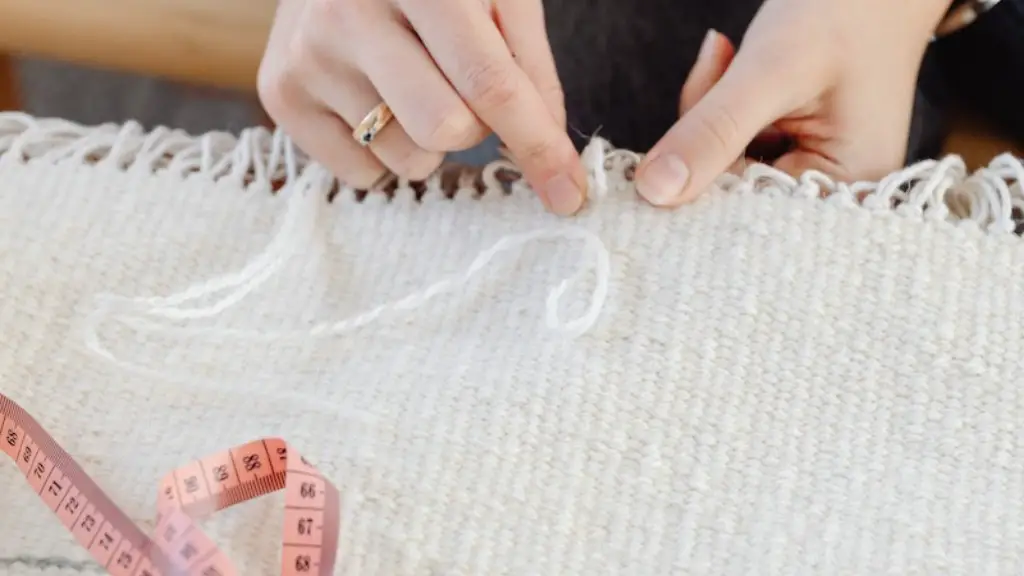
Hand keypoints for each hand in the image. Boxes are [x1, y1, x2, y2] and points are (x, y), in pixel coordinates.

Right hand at [258, 0, 586, 214]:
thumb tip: (549, 156)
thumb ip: (529, 67)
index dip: (538, 144)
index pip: (490, 84)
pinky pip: (362, 173)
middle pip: (446, 130)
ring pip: (407, 158)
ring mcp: (307, 54)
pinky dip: (384, 151)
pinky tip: (372, 95)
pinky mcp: (280, 92)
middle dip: (474, 127)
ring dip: (427, 139)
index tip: (568, 194)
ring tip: (408, 81)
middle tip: (459, 87)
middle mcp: (351, 12)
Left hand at [635, 0, 952, 206]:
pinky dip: (720, 108)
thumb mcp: (772, 72)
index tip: (680, 131)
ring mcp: (812, 173)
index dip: (698, 178)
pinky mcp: (793, 150)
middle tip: (718, 63)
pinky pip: (733, 146)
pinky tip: (733, 64)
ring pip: (723, 167)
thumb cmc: (846, 12)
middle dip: (705, 132)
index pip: (744, 212)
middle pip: (730, 192)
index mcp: (849, 190)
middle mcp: (834, 196)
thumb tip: (653, 191)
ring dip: (709, 113)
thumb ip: (713, 130)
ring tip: (729, 56)